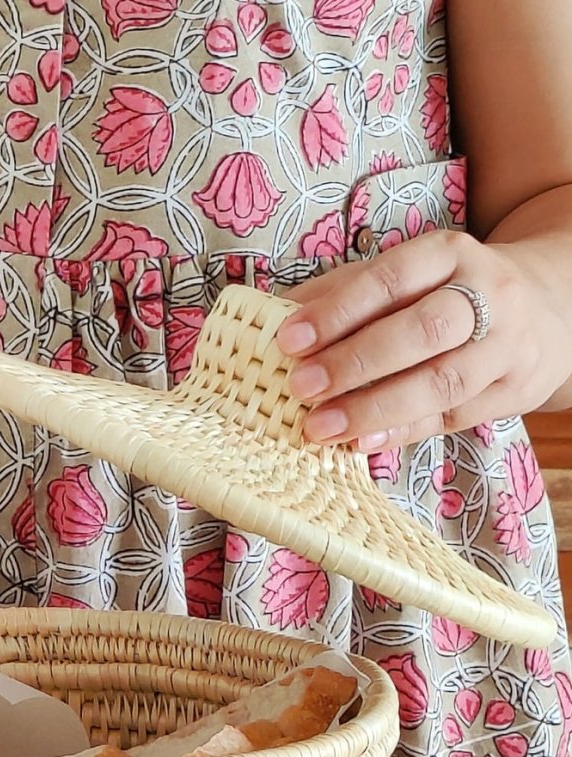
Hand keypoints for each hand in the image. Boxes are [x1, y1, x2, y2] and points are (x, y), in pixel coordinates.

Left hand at [277, 230, 571, 451]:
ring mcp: (507, 345)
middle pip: (421, 331)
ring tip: (320, 428)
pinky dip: (403, 432)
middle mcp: (487, 294)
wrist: (548, 305)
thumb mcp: (403, 276)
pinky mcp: (515, 390)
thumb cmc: (446, 292)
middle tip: (301, 388)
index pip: (389, 279)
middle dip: (354, 363)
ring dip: (374, 408)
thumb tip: (270, 314)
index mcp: (449, 255)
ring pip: (441, 381)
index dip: (337, 312)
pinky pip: (452, 416)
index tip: (288, 340)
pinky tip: (362, 442)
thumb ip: (341, 292)